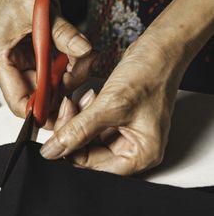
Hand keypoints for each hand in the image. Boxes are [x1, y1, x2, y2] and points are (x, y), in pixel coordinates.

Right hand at [0, 0, 94, 125]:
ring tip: (83, 60)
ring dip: (69, 75)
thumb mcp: (40, 10)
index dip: (41, 112)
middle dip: (62, 91)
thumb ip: (63, 34)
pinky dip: (69, 64)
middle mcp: (9, 63)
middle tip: (83, 81)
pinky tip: (80, 55)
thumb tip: (83, 52)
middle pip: (37, 95)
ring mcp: (22, 58)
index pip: (18, 101)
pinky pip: (54, 67)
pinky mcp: (35, 50)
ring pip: (49, 82)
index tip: (65, 109)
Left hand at [40, 32, 187, 174]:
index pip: (95, 168)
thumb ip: (78, 130)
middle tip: (67, 110)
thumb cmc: (151, 74)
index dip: (72, 152)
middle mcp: (134, 148)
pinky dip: (83, 112)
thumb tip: (54, 150)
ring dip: (77, 120)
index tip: (56, 135)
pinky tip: (87, 97)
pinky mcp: (116, 120)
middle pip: (88, 154)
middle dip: (73, 132)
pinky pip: (89, 125)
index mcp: (141, 154)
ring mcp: (124, 134)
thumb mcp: (110, 105)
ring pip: (85, 139)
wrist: (160, 47)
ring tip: (80, 100)